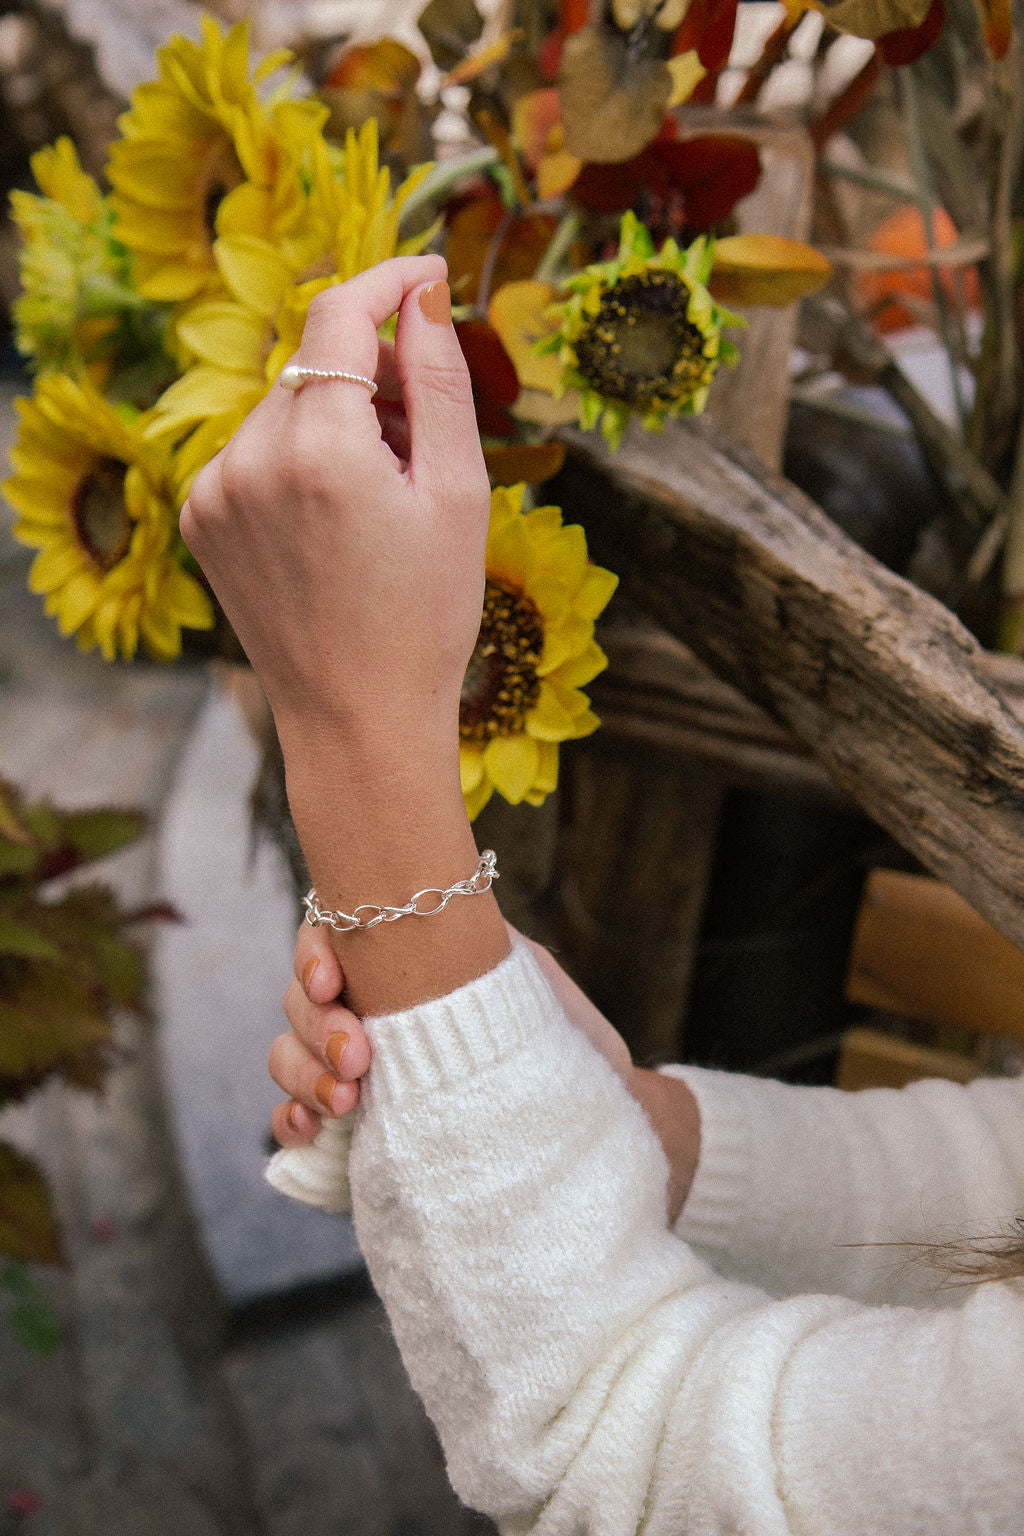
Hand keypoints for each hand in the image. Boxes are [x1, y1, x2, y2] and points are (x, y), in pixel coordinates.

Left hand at [180, 255, 490, 760]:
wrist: (359, 720)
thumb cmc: (426, 616)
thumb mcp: (458, 493)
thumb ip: (440, 380)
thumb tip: (424, 290)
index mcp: (319, 449)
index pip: (340, 312)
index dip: (388, 279)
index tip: (428, 276)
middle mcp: (247, 459)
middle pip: (316, 364)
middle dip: (374, 378)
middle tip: (425, 441)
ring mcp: (213, 491)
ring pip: (285, 407)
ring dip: (337, 420)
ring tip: (383, 495)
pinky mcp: (199, 519)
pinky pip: (254, 453)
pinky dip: (298, 459)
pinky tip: (337, 520)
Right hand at [269, 918, 634, 1148]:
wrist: (591, 1107)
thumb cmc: (556, 1030)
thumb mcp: (522, 970)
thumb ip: (471, 938)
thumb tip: (441, 903)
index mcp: (395, 965)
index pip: (327, 942)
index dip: (311, 956)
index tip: (332, 982)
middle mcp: (367, 1010)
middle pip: (300, 1003)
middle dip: (317, 1029)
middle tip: (358, 1059)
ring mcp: (354, 1069)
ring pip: (290, 1056)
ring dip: (302, 1076)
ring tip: (344, 1103)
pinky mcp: (359, 1127)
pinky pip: (297, 1119)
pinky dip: (291, 1122)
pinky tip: (309, 1130)